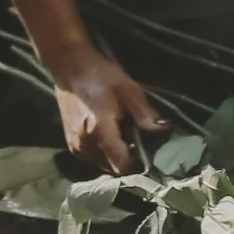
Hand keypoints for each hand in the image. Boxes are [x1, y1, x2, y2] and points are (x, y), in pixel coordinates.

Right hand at [53, 48, 164, 175]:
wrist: (69, 65)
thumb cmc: (101, 75)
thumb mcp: (129, 90)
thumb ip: (145, 114)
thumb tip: (163, 130)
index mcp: (100, 133)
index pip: (122, 166)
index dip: (138, 166)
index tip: (151, 157)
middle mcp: (85, 145)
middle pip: (113, 168)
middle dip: (128, 162)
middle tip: (141, 146)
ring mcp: (75, 146)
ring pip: (102, 165)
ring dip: (115, 158)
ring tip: (126, 140)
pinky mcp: (70, 143)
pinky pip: (92, 158)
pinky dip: (103, 154)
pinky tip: (110, 138)